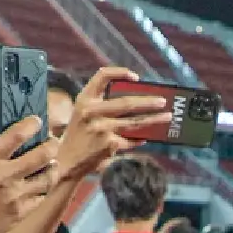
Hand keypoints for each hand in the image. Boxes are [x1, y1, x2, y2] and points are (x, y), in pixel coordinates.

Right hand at [0, 116, 57, 232]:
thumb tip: (3, 147)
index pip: (16, 134)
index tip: (37, 121)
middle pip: (42, 154)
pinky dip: (44, 189)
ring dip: (52, 167)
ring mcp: (15, 195)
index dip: (31, 124)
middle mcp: (4, 176)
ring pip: (48, 176)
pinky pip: (42, 196)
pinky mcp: (21, 213)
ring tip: (51, 164)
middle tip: (52, 142)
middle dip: (52, 145)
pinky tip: (40, 186)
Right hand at [55, 67, 172, 180]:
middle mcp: (91, 112)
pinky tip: (147, 137)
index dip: (120, 72)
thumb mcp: (83, 113)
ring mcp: (101, 129)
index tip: (136, 77)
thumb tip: (139, 100)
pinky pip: (131, 139)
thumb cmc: (80, 133)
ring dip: (154, 120)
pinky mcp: (109, 145)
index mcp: (84, 99)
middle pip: (126, 103)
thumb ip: (102, 103)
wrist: (65, 160)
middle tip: (163, 101)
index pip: (102, 76)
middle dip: (148, 102)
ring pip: (135, 122)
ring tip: (167, 117)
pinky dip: (140, 139)